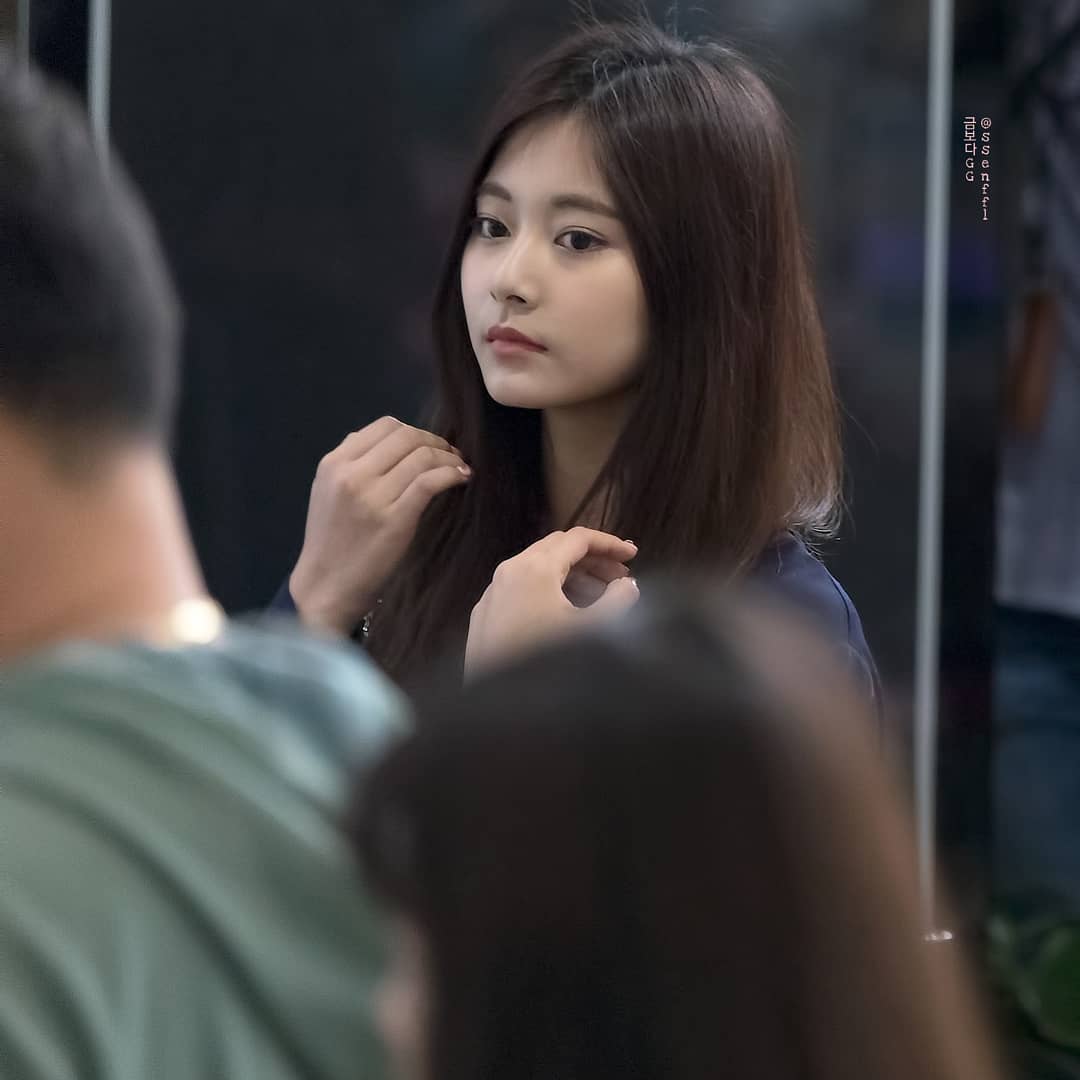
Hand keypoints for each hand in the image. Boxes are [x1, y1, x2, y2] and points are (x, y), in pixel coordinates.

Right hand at [289, 417, 470, 633]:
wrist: (326, 586)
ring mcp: (373, 496)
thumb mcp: (327, 492)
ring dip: (449, 458)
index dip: (414, 431)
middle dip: (435, 441)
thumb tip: (386, 438)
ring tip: (459, 468)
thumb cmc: (331, 542)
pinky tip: (461, 479)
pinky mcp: (395, 519)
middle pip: (407, 437)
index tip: (428, 445)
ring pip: (422, 456)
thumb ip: (351, 462)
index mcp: (335, 463)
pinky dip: (451, 474)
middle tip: (450, 455)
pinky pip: (430, 481)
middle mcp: (352, 474)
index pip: (384, 426)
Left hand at [465, 527, 639, 677]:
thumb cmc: (544, 663)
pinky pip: (522, 588)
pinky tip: (566, 614)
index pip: (578, 539)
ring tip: (601, 597)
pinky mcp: (486, 615)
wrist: (496, 706)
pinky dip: (550, 591)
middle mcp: (510, 571)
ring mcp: (493, 592)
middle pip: (557, 548)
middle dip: (593, 559)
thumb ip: (616, 602)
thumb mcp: (590, 632)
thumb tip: (628, 585)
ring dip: (573, 576)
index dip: (610, 544)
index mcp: (535, 568)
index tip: (634, 555)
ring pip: (538, 569)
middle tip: (621, 575)